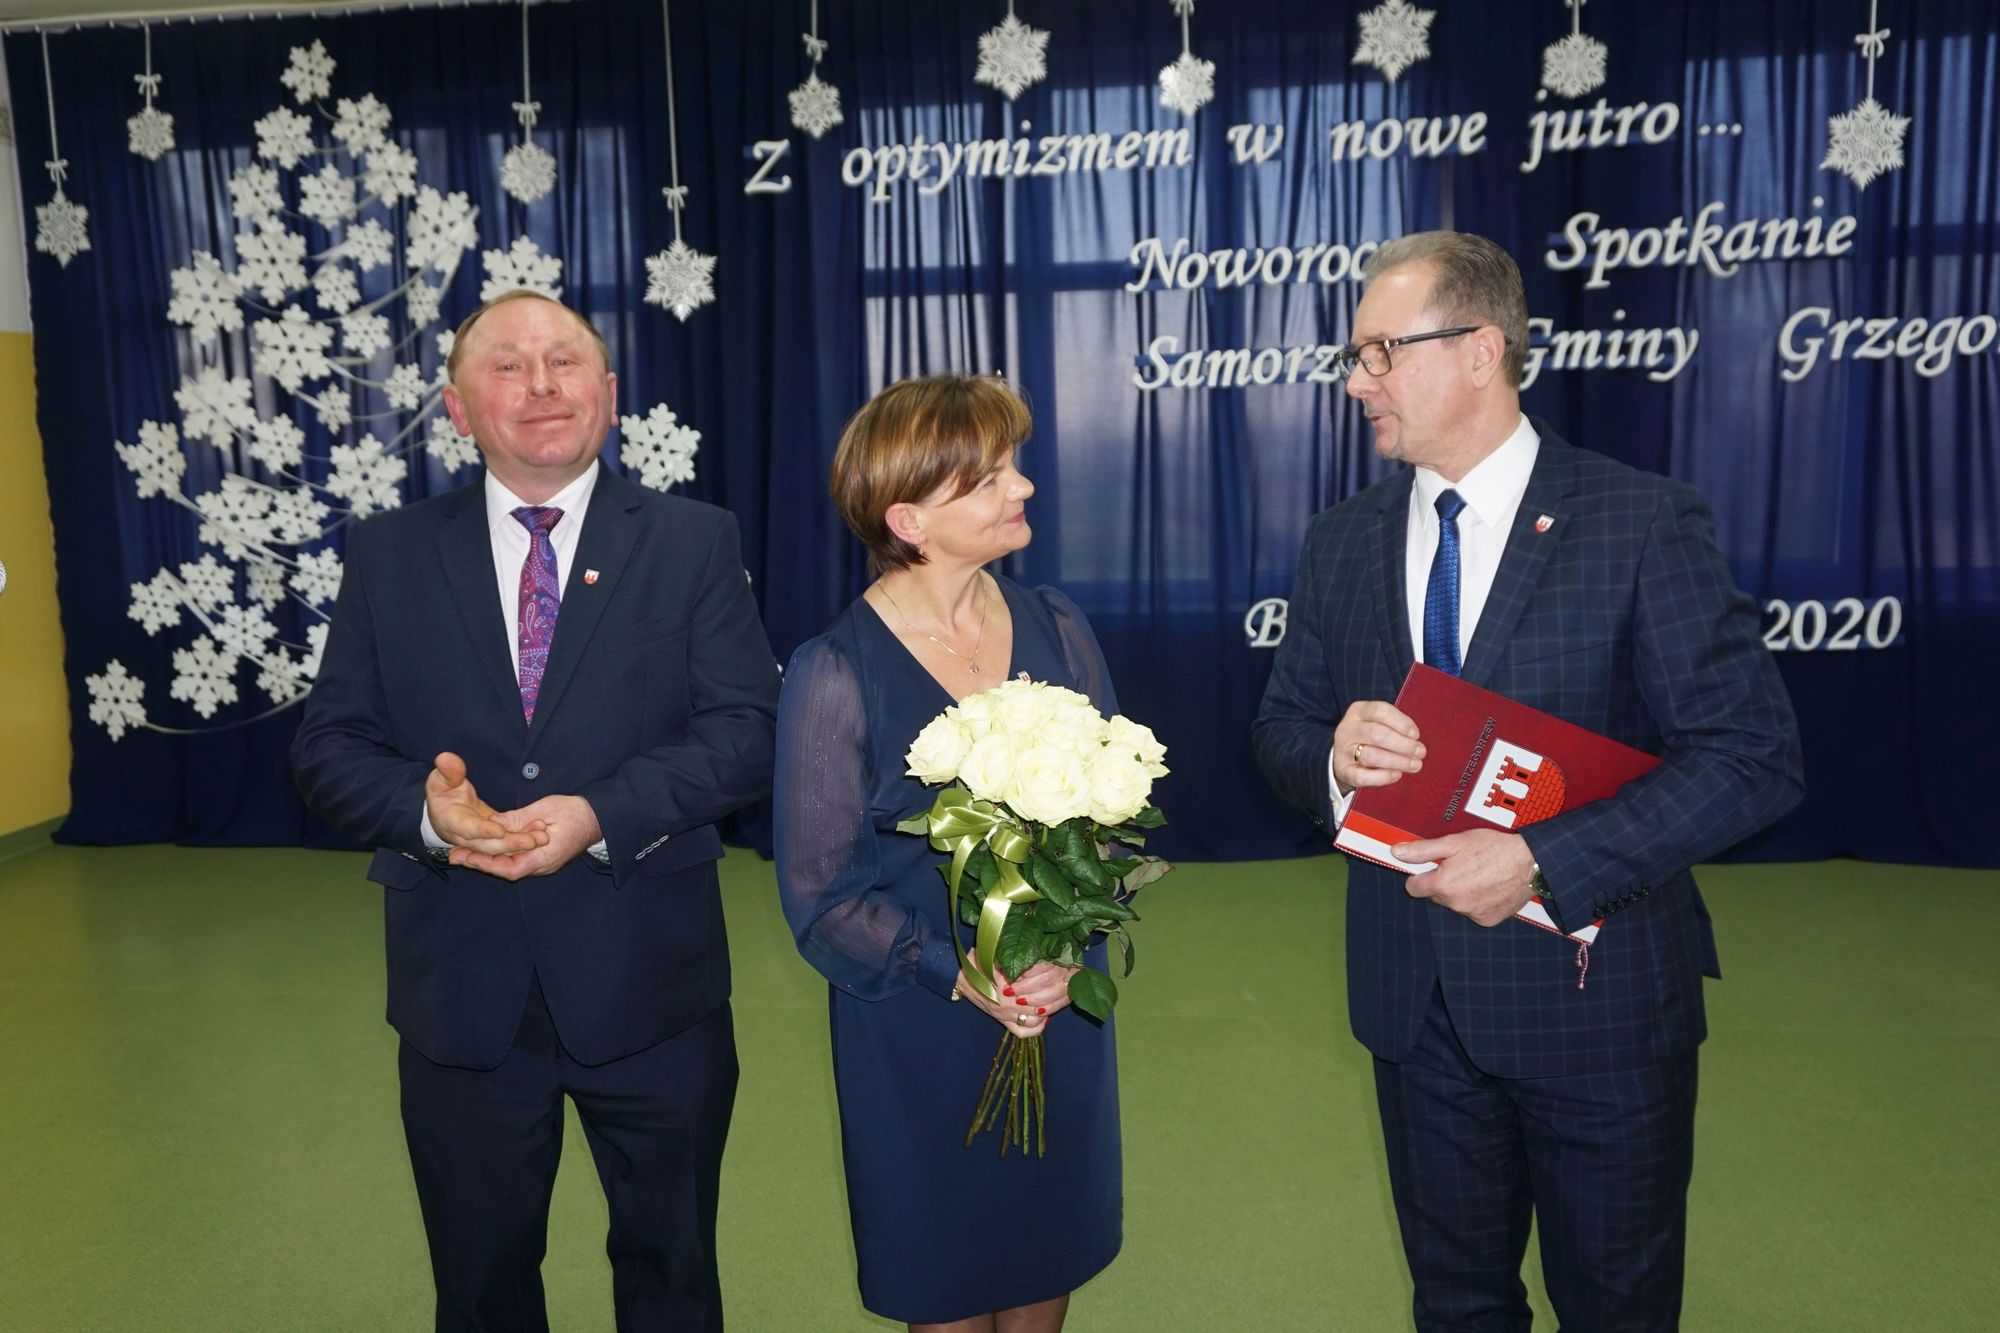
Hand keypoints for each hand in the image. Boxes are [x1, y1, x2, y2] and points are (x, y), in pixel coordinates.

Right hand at [425, 752, 549, 855]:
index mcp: (451, 822)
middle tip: (534, 840)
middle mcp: (465, 838)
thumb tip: (446, 758)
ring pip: (500, 849)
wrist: (445, 810)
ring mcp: (478, 843)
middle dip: (511, 843)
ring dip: (521, 845)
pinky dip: (522, 843)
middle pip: (488, 846)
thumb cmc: (443, 791)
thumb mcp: (441, 779)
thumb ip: (448, 771)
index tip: (501, 830)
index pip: (467, 828)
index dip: (483, 831)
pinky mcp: (490, 843)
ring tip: (542, 837)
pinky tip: (540, 836)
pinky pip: (506, 846)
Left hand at [450, 794, 602, 880]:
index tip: (465, 857)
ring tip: (463, 853)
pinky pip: (518, 862)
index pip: (511, 868)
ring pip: (511, 868)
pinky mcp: (543, 860)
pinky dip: (499, 857)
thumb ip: (518, 820)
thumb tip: (492, 824)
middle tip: (455, 856)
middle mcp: (543, 866)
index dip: (486, 864)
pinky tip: (486, 850)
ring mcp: (544, 865)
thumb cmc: (575, 811)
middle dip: (480, 863)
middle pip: (507, 871)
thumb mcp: (545, 809)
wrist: (598, 818)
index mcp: (546, 856)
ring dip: (487, 861)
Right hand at [954, 953, 1049, 1037]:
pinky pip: (1023, 1032)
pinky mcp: (1003, 1021)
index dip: (1046, 981)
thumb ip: (1010, 955)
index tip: (1053, 973)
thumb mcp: (992, 955)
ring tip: (1049, 1001)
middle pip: (1038, 1005)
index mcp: (1007, 985)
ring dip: (1044, 1012)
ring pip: (1034, 1020)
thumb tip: (1030, 948)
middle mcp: (1008, 1004)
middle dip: (1048, 997)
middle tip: (1056, 988)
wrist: (962, 978)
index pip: (1035, 988)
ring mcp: (1005, 1015)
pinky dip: (1036, 1028)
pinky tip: (1043, 1018)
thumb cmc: (978, 963)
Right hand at [1332, 700, 1425, 796]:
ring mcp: (1343, 751)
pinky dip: (1383, 776)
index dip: (1401, 722)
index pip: (1379, 711)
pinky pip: (1362, 776)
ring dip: (1397, 761)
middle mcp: (1348, 729)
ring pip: (1371, 756)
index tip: (1416, 735)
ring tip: (1415, 765)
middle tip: (1420, 752)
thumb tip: (1415, 739)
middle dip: (1403, 744)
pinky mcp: (1343, 771)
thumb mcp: (1378, 724)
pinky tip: (1397, 775)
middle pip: (1376, 733)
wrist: (1345, 759)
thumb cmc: (1370, 739)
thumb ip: (1395, 727)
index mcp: (1358, 712)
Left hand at [1395, 829, 1537, 926]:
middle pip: (1436, 896)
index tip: (1431, 868)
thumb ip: (1422, 850)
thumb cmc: (1493, 848)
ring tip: (1479, 875)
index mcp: (1443, 885)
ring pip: (1455, 904)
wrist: (1530, 862)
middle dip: (1443, 883)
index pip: (1414, 887)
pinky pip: (1473, 911)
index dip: (1420, 876)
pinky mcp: (1487, 920)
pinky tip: (1489, 887)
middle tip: (1461, 866)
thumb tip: (1396, 852)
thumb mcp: (1454, 842)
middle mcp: (1455, 904)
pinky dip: (1477, 901)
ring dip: (1460, 893)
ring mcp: (1472, 914)